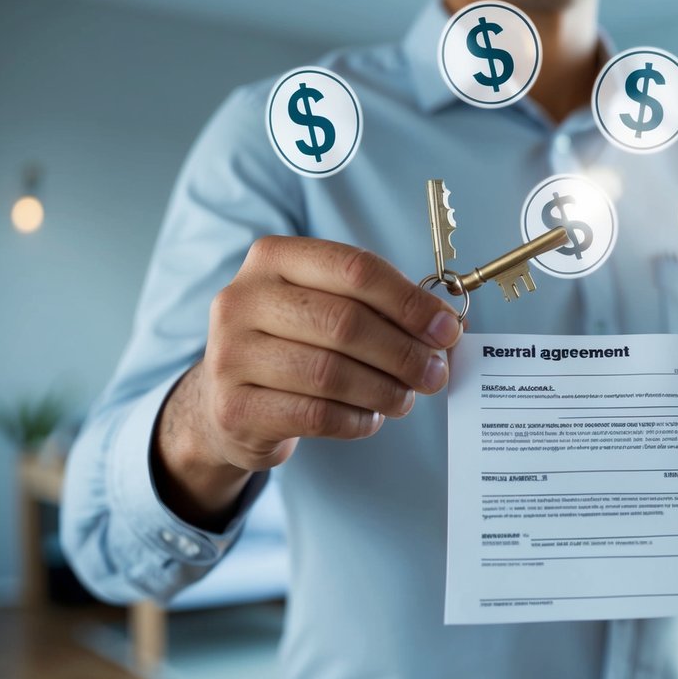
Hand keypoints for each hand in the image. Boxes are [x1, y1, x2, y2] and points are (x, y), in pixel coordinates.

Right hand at [154, 236, 462, 524]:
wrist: (231, 402)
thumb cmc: (296, 345)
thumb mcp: (328, 309)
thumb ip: (381, 310)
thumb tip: (446, 329)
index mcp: (274, 259)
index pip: (355, 269)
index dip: (410, 301)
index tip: (447, 329)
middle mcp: (243, 299)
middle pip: (344, 322)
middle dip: (403, 352)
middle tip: (435, 373)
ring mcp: (230, 354)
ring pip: (329, 373)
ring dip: (384, 390)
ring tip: (405, 399)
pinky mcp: (234, 407)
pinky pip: (315, 415)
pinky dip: (356, 419)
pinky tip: (370, 418)